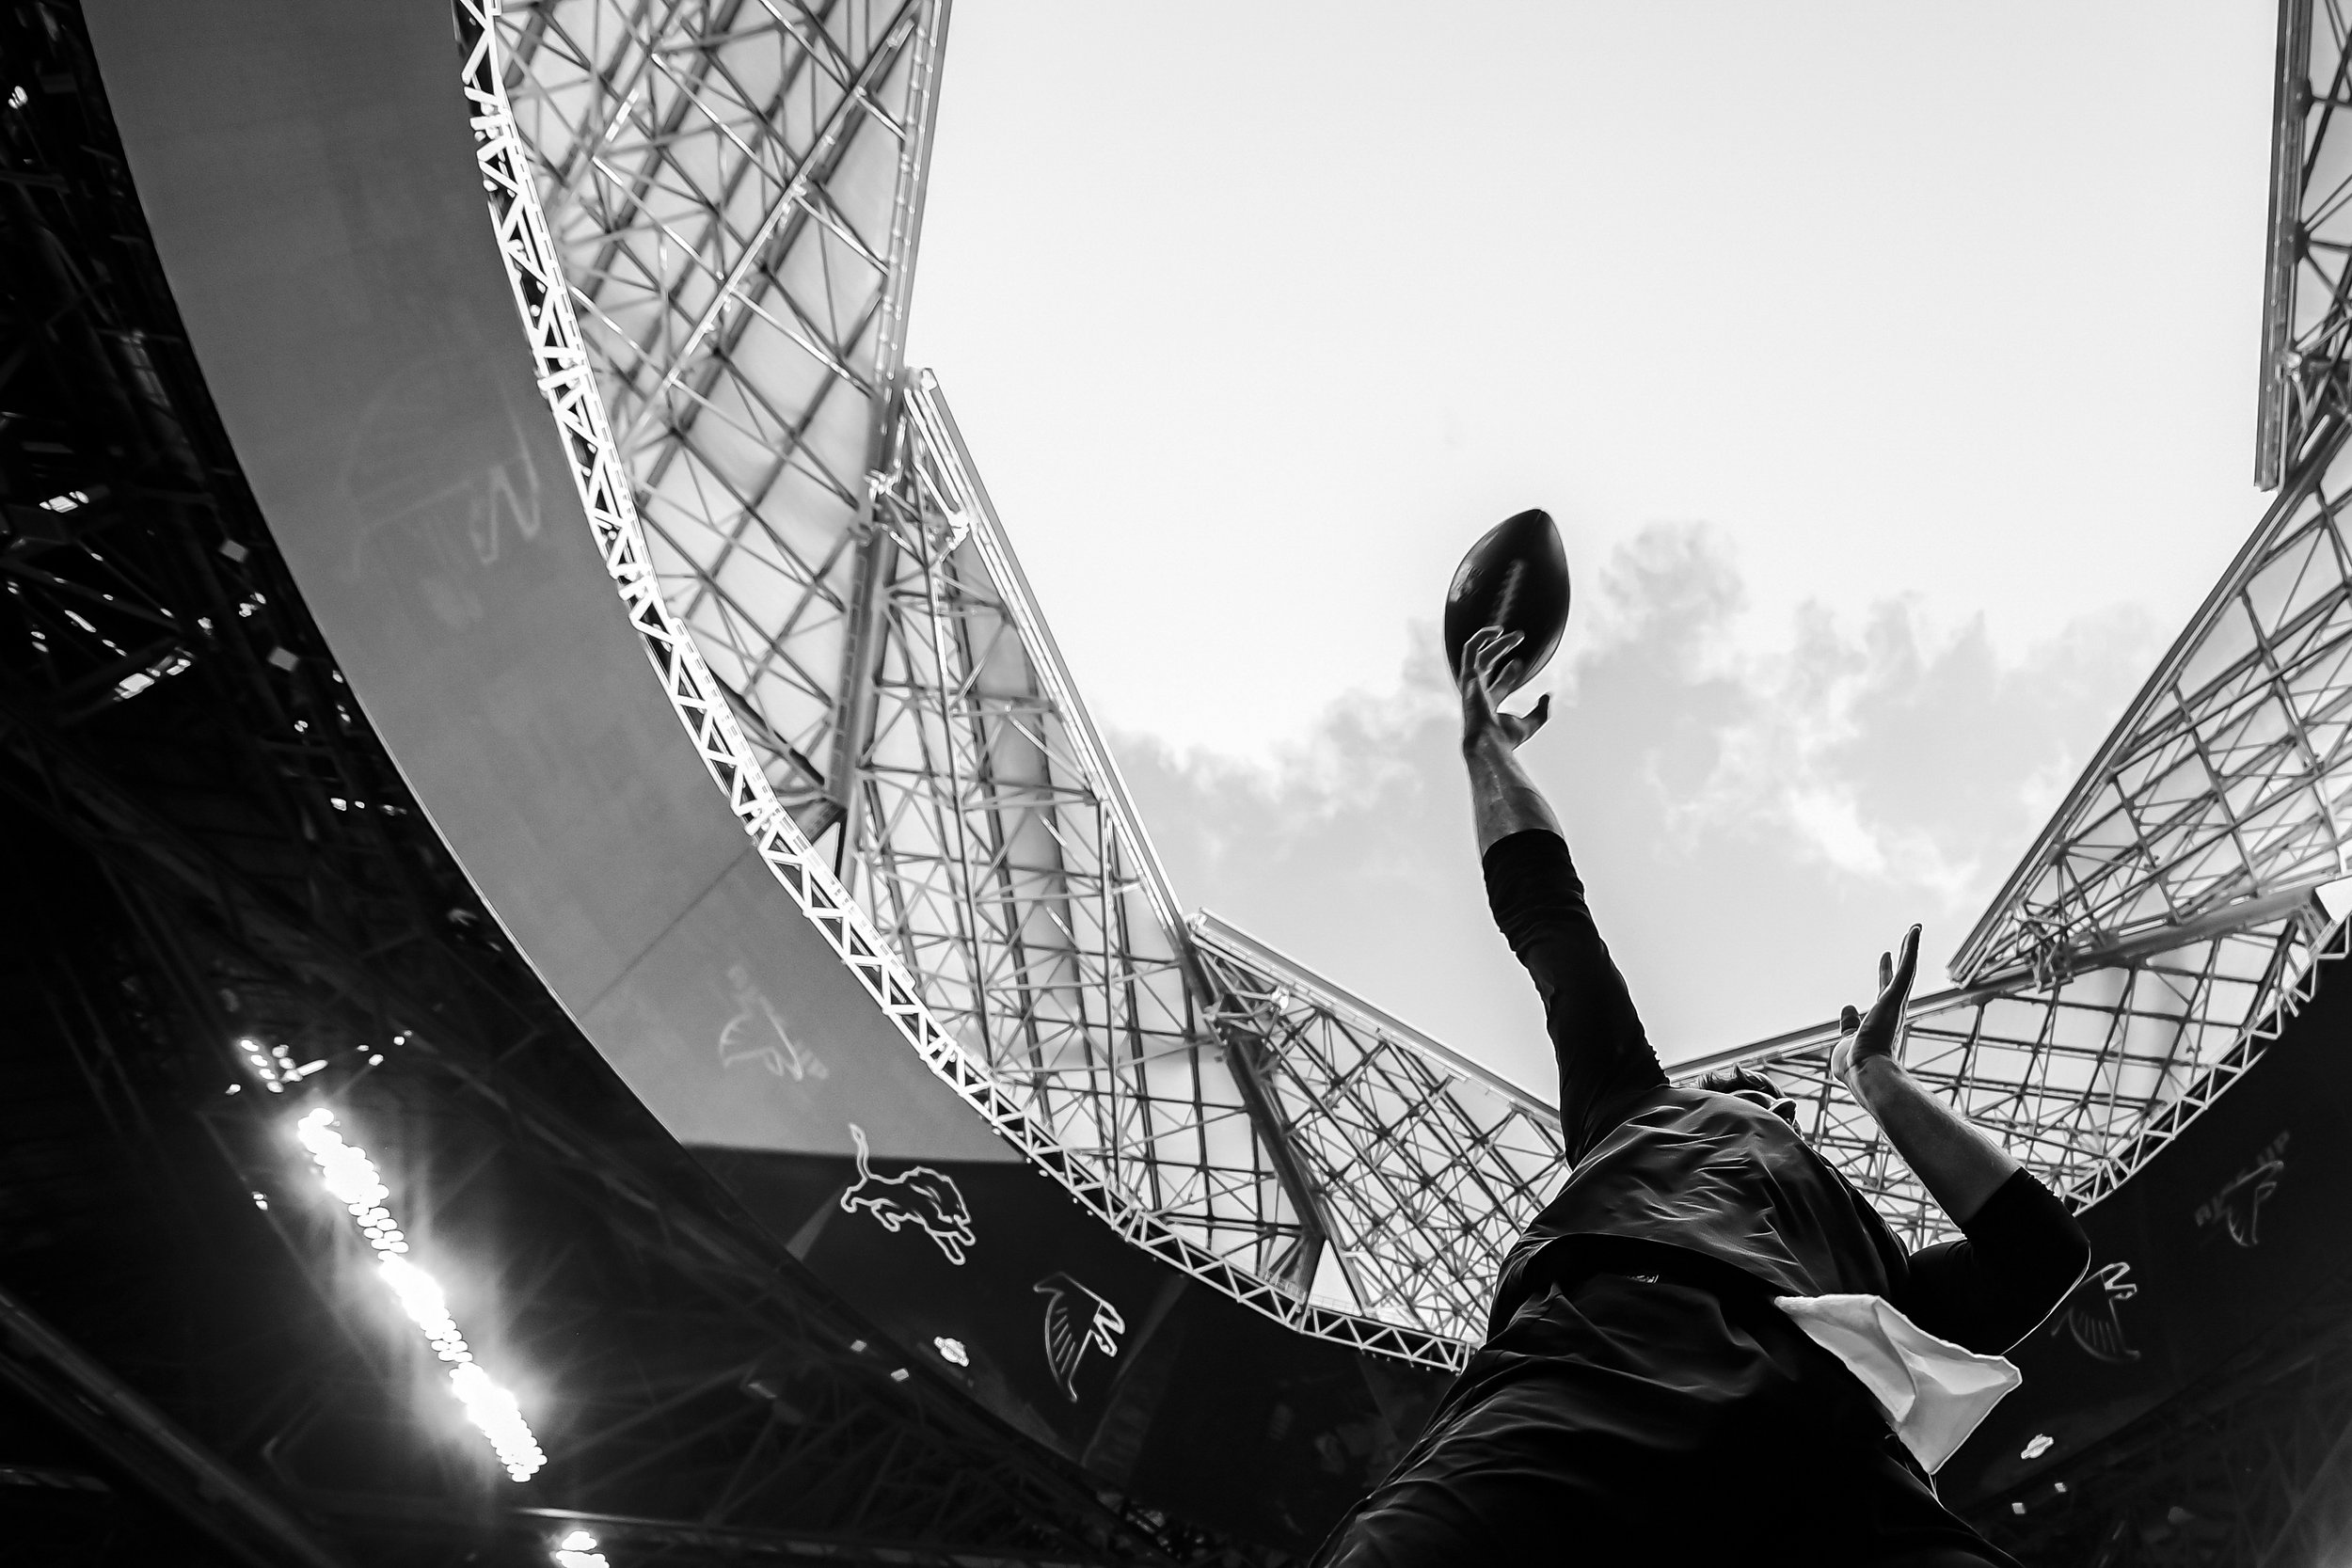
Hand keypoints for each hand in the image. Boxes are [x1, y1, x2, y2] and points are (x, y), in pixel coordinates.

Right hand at [1458, 625, 1550, 751]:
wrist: (1490, 742)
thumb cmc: (1506, 739)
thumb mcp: (1532, 722)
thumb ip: (1541, 710)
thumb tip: (1548, 695)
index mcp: (1489, 704)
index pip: (1499, 683)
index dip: (1510, 671)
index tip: (1521, 662)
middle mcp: (1478, 692)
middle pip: (1488, 665)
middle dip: (1502, 649)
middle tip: (1519, 636)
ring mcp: (1471, 684)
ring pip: (1479, 654)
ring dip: (1493, 641)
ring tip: (1511, 632)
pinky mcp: (1469, 676)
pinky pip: (1470, 650)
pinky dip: (1481, 638)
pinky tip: (1496, 631)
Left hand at [1831, 924, 1920, 1089]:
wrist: (1864, 1071)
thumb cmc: (1855, 1064)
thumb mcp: (1847, 1040)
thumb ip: (1848, 1024)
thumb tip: (1847, 1007)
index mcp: (1881, 1020)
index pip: (1885, 993)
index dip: (1886, 975)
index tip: (1886, 958)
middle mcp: (1892, 1011)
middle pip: (1900, 979)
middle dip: (1902, 958)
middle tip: (1906, 939)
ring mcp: (1895, 1003)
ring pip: (1906, 970)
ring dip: (1910, 948)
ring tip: (1914, 929)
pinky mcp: (1894, 997)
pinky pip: (1906, 968)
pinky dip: (1911, 948)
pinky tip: (1914, 930)